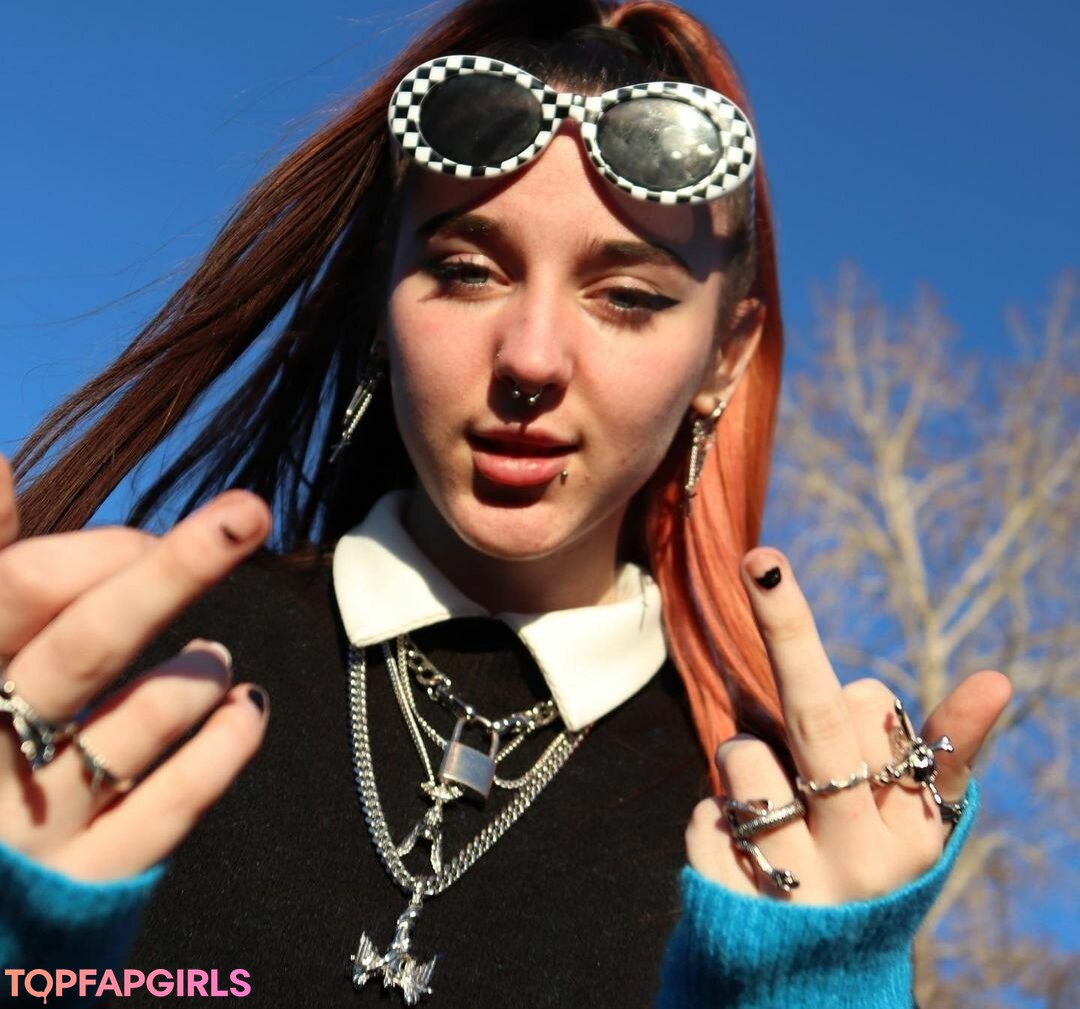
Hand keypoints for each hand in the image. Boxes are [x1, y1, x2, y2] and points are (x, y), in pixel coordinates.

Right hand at [0, 454, 272, 881]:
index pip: (11, 597)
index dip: (88, 555)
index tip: (146, 536)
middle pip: (87, 647)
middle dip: (171, 572)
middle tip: (247, 514)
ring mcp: (35, 830)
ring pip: (139, 720)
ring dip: (194, 670)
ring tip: (211, 655)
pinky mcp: (85, 887)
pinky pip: (174, 805)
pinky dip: (224, 746)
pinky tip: (248, 706)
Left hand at [686, 548, 1011, 903]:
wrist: (802, 988)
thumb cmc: (860, 874)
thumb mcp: (908, 830)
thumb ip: (940, 753)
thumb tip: (999, 680)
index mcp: (915, 837)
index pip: (902, 734)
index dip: (925, 710)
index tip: (984, 675)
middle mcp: (861, 860)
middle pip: (820, 721)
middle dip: (790, 628)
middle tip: (761, 560)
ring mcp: (791, 882)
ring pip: (746, 751)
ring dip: (750, 766)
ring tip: (778, 819)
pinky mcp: (725, 896)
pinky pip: (705, 808)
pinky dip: (718, 819)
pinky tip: (745, 863)